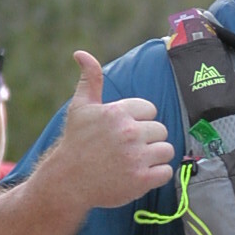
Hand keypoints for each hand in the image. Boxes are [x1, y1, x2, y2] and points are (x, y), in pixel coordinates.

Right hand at [50, 52, 173, 210]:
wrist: (67, 181)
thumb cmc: (76, 142)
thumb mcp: (80, 107)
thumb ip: (90, 79)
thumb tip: (81, 53)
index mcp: (118, 112)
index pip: (150, 110)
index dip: (138, 120)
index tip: (123, 131)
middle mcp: (129, 133)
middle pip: (160, 130)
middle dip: (147, 139)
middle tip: (127, 148)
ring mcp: (137, 157)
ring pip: (167, 150)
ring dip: (154, 157)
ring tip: (134, 161)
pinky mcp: (142, 180)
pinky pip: (166, 172)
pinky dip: (156, 175)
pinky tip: (138, 174)